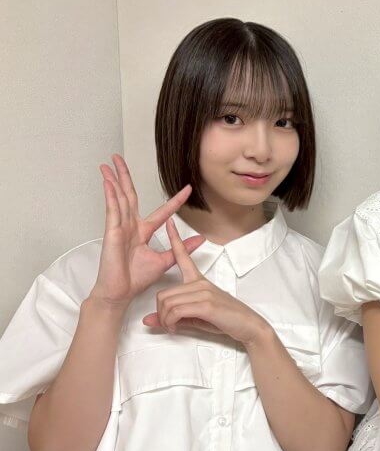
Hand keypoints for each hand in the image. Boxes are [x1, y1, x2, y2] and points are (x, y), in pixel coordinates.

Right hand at [91, 155, 203, 307]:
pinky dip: (111, 195)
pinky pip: (112, 210)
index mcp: (143, 231)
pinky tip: (109, 182)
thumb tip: (200, 240)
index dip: (175, 199)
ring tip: (111, 163)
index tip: (188, 188)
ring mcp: (120, 227)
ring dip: (115, 179)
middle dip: (125, 176)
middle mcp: (131, 226)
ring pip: (119, 198)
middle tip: (120, 158)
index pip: (161, 211)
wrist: (120, 292)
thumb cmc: (136, 278)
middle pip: (130, 195)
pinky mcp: (111, 232)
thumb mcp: (165, 260)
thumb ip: (180, 247)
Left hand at [142, 220, 269, 345]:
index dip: (174, 239)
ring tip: (173, 327)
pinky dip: (171, 322)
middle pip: (163, 294)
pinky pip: (176, 311)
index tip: (169, 222)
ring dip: (165, 320)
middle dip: (160, 313)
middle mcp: (200, 282)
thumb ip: (171, 317)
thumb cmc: (224, 320)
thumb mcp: (194, 317)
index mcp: (198, 280)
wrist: (248, 326)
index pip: (183, 256)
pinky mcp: (206, 304)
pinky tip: (176, 327)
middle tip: (167, 324)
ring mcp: (203, 292)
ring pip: (167, 303)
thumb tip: (147, 321)